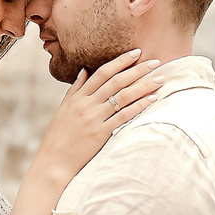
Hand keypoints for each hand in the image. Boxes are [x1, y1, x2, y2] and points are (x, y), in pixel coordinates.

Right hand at [30, 49, 165, 187]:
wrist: (54, 161)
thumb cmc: (59, 135)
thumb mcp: (64, 108)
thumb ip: (75, 88)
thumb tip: (84, 69)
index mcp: (78, 97)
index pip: (102, 73)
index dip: (121, 61)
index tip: (136, 53)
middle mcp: (86, 104)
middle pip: (116, 81)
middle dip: (138, 70)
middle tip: (155, 61)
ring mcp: (94, 118)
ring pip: (123, 96)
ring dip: (143, 85)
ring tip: (160, 79)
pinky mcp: (101, 133)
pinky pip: (124, 116)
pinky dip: (140, 106)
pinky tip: (153, 99)